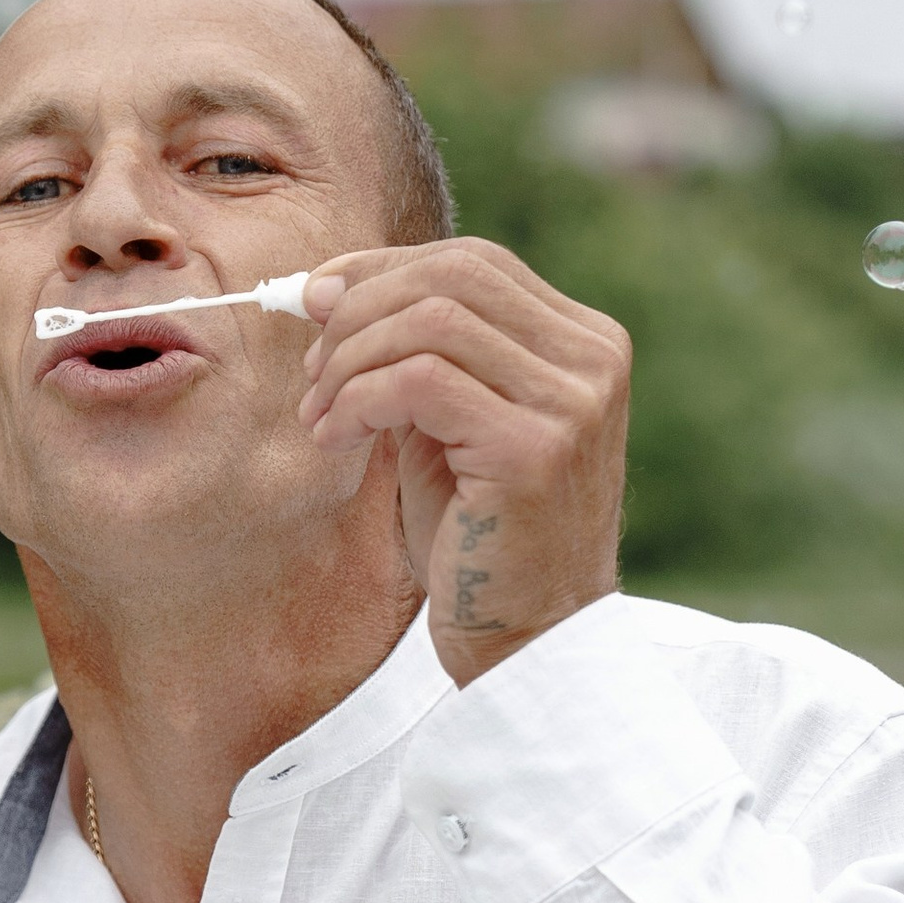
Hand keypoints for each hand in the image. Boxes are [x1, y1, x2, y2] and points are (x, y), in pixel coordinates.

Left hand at [297, 237, 630, 684]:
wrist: (527, 639)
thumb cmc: (479, 535)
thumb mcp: (447, 424)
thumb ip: (414, 356)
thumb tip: (327, 290)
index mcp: (583, 342)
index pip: (473, 263)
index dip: (381, 270)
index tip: (315, 302)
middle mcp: (592, 360)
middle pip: (451, 276)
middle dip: (358, 312)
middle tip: (311, 370)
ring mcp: (573, 402)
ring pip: (431, 321)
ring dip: (351, 361)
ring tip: (321, 415)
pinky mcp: (535, 448)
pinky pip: (420, 381)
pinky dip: (359, 400)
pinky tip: (337, 439)